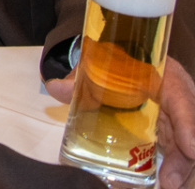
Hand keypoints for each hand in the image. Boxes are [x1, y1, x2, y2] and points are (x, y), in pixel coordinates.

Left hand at [46, 59, 194, 188]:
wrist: (119, 59)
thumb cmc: (112, 63)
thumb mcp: (95, 66)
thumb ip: (77, 78)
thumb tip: (56, 87)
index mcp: (160, 73)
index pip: (179, 95)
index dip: (187, 121)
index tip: (190, 147)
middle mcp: (174, 94)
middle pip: (188, 123)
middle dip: (185, 154)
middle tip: (171, 179)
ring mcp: (174, 114)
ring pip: (186, 140)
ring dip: (181, 165)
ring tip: (169, 184)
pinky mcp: (170, 128)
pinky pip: (178, 147)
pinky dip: (175, 165)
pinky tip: (167, 181)